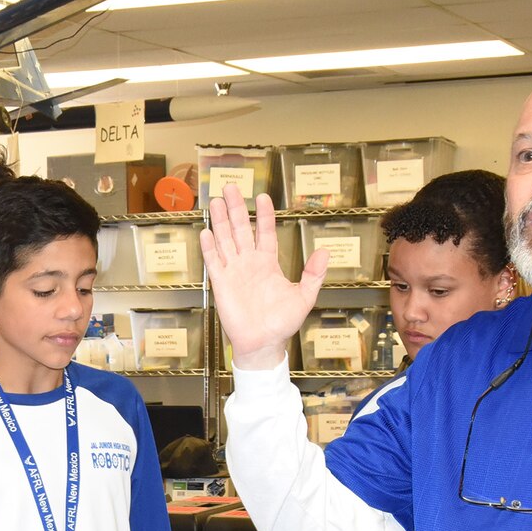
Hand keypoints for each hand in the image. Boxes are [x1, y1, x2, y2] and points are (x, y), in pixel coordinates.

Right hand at [198, 185, 326, 371]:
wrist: (263, 343)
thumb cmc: (282, 323)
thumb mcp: (304, 297)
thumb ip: (313, 274)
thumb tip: (324, 252)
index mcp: (268, 263)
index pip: (266, 232)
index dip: (264, 215)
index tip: (262, 196)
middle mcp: (250, 263)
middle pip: (241, 229)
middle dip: (236, 208)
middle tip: (231, 187)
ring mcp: (234, 272)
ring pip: (225, 240)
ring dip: (220, 221)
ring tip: (215, 201)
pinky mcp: (222, 284)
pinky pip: (214, 262)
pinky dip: (210, 248)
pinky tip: (207, 232)